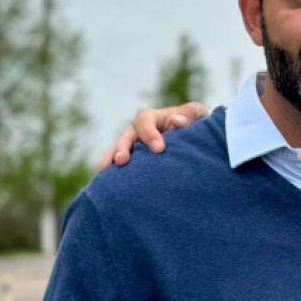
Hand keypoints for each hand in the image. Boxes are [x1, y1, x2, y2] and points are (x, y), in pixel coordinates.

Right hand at [96, 102, 210, 170]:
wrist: (197, 142)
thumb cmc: (197, 125)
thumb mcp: (198, 116)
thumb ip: (190, 115)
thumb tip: (176, 121)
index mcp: (155, 118)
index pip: (145, 120)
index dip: (149, 132)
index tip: (159, 148)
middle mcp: (139, 131)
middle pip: (126, 136)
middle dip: (122, 147)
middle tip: (122, 160)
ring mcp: (134, 146)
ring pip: (117, 151)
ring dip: (110, 160)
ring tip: (103, 171)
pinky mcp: (133, 162)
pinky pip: (118, 165)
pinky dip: (111, 173)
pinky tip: (106, 185)